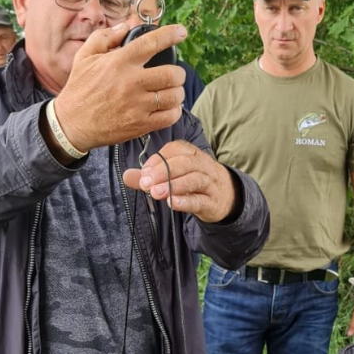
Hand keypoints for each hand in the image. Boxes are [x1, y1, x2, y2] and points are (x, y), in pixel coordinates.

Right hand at [53, 22, 187, 151]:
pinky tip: (168, 107)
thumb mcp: (85, 56)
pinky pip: (170, 117)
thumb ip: (105, 36)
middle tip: (174, 74)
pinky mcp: (140, 125)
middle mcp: (131, 83)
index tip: (181, 32)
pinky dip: (174, 111)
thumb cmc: (79, 88)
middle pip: (172, 74)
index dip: (171, 35)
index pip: (151, 43)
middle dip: (178, 72)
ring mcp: (137, 106)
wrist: (71, 123)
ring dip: (178, 92)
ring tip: (172, 91)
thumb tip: (125, 26)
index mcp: (119, 62)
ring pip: (174, 96)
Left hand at [122, 142, 238, 222]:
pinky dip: (187, 201)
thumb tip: (126, 175)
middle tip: (146, 183)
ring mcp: (210, 184)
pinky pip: (201, 200)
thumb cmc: (195, 183)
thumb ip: (150, 177)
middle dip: (164, 171)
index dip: (159, 159)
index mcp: (192, 154)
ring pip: (194, 179)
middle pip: (185, 162)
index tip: (144, 172)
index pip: (176, 149)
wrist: (227, 197)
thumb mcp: (174, 176)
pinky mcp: (212, 202)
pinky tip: (173, 203)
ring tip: (156, 193)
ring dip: (174, 185)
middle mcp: (203, 165)